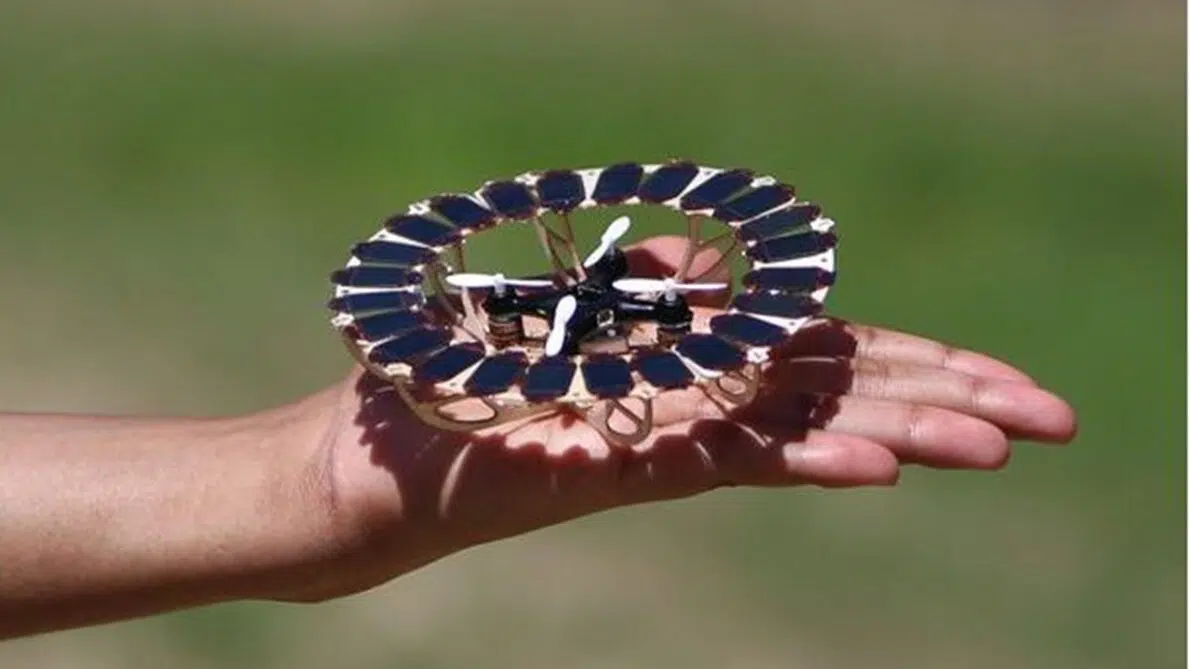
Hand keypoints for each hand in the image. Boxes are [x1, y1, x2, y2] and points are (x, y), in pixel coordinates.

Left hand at [285, 235, 1076, 600]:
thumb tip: (703, 266)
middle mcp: (688, 408)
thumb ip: (637, 288)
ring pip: (798, 436)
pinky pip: (719, 461)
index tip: (1008, 386)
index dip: (919, 367)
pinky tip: (875, 465)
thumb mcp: (553, 309)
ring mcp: (655, 439)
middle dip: (946, 402)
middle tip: (1058, 421)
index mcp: (691, 367)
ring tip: (998, 443)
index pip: (827, 362)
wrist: (357, 464)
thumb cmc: (447, 381)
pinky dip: (795, 459)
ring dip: (898, 435)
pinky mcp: (607, 466)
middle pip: (837, 399)